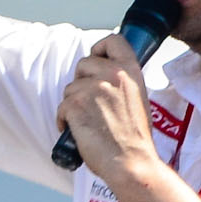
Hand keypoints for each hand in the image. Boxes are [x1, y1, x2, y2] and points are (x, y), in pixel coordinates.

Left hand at [54, 34, 159, 187]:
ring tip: (88, 121)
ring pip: (70, 88)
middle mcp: (112, 74)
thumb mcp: (138, 97)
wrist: (130, 161)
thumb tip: (104, 76)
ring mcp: (92, 89)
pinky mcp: (75, 105)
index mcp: (131, 70)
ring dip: (73, 104)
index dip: (99, 48)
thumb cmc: (135, 137)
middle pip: (83, 63)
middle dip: (82, 81)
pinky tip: (75, 130)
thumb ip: (122, 82)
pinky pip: (61, 107)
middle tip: (91, 102)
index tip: (96, 60)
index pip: (112, 40)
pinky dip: (64, 120)